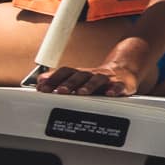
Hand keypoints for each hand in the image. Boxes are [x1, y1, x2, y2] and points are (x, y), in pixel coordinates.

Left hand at [35, 45, 157, 97]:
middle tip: (60, 91)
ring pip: (98, 80)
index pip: (65, 72)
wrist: (124, 71)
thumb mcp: (78, 77)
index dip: (53, 79)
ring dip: (89, 86)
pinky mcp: (122, 84)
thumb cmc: (97, 79)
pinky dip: (115, 89)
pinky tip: (110, 93)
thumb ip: (59, 79)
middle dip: (69, 84)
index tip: (42, 88)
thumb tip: (39, 80)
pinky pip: (119, 86)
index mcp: (81, 73)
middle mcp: (92, 74)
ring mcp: (107, 79)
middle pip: (80, 76)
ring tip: (82, 93)